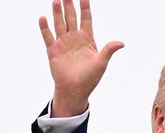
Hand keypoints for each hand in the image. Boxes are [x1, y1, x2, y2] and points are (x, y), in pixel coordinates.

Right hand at [39, 0, 123, 116]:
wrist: (75, 91)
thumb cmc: (89, 78)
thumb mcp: (101, 63)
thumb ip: (108, 50)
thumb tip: (121, 43)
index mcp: (87, 39)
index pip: (86, 18)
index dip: (85, 7)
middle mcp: (74, 38)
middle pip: (71, 17)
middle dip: (69, 5)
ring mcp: (63, 43)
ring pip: (59, 24)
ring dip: (57, 13)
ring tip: (56, 1)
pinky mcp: (53, 51)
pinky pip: (48, 37)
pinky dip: (45, 28)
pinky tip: (43, 18)